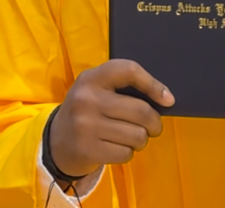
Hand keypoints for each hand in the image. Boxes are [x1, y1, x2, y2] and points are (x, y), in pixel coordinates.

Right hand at [49, 59, 174, 177]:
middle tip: (151, 126)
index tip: (168, 99)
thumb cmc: (88, 111)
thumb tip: (166, 99)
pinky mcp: (88, 149)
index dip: (153, 84)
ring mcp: (86, 126)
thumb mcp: (96, 89)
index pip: (129, 70)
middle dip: (154, 123)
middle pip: (142, 111)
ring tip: (129, 137)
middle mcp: (86, 99)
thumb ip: (123, 88)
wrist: (57, 141)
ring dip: (140, 140)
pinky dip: (127, 153)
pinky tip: (115, 147)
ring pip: (138, 135)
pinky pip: (126, 153)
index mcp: (91, 78)